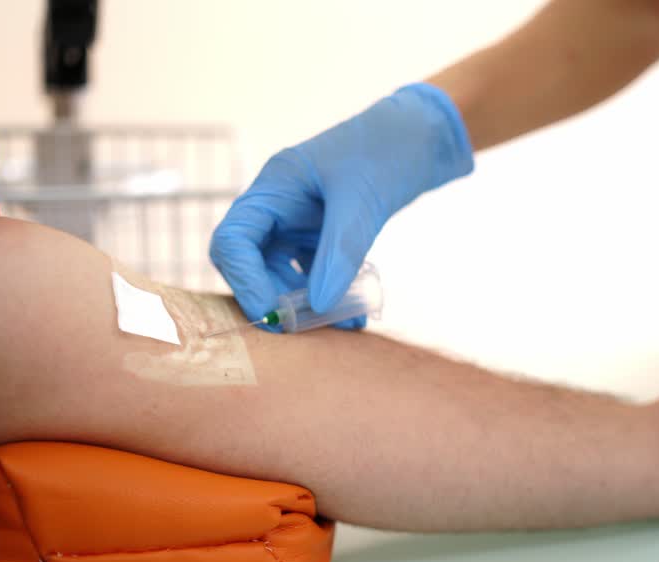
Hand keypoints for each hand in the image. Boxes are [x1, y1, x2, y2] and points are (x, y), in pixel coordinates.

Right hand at [210, 83, 472, 325]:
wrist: (425, 134)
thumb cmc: (389, 149)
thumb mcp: (363, 201)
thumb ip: (339, 253)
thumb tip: (318, 305)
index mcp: (274, 187)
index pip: (233, 241)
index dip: (244, 281)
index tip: (273, 313)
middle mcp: (278, 205)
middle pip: (252, 264)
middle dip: (274, 298)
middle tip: (305, 328)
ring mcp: (298, 220)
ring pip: (282, 274)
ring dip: (305, 303)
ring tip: (341, 324)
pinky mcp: (322, 233)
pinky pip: (313, 272)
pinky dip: (328, 295)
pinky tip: (353, 315)